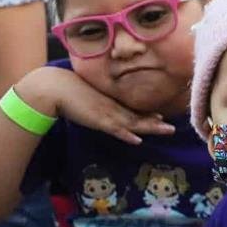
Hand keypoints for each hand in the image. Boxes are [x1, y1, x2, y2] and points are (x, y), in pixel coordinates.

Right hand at [17, 66, 174, 144]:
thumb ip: (95, 102)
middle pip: (138, 117)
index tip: (160, 116)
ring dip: (150, 128)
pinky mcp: (98, 120)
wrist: (54, 86)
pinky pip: (115, 129)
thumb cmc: (67, 89)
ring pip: (133, 123)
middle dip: (155, 123)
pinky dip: (126, 135)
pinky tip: (137, 140)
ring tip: (167, 130)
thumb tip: (96, 105)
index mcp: (110, 101)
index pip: (132, 110)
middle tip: (172, 128)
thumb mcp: (86, 97)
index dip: (147, 115)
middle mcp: (112, 107)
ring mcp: (107, 113)